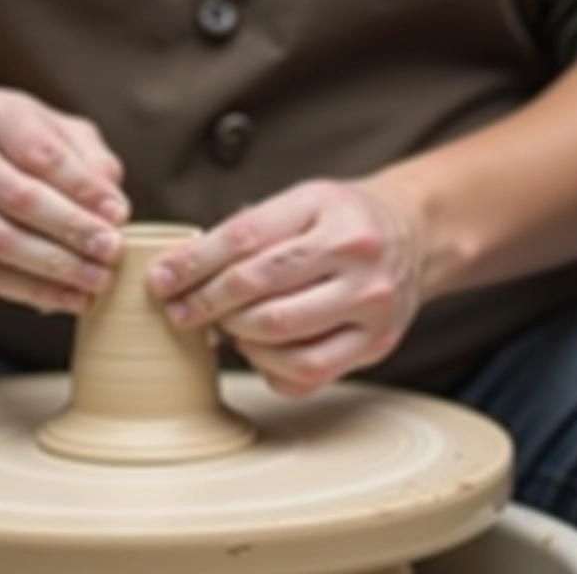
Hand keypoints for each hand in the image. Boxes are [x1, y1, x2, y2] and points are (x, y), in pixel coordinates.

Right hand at [0, 88, 128, 313]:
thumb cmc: (34, 146)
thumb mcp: (68, 135)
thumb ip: (94, 164)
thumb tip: (112, 210)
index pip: (41, 154)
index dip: (83, 188)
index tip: (119, 214)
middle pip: (19, 198)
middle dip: (72, 230)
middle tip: (111, 251)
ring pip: (0, 241)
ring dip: (55, 267)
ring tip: (97, 279)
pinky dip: (32, 291)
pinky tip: (71, 299)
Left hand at [148, 179, 426, 396]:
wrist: (416, 234)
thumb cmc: (341, 219)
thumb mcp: (298, 203)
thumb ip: (245, 231)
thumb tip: (178, 269)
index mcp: (326, 209)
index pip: (242, 239)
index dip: (192, 264)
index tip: (161, 280)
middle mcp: (355, 256)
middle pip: (258, 292)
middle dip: (206, 305)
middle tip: (182, 311)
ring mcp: (371, 304)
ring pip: (280, 337)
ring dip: (236, 337)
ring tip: (225, 327)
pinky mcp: (376, 343)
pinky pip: (307, 372)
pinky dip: (269, 367)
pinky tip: (259, 349)